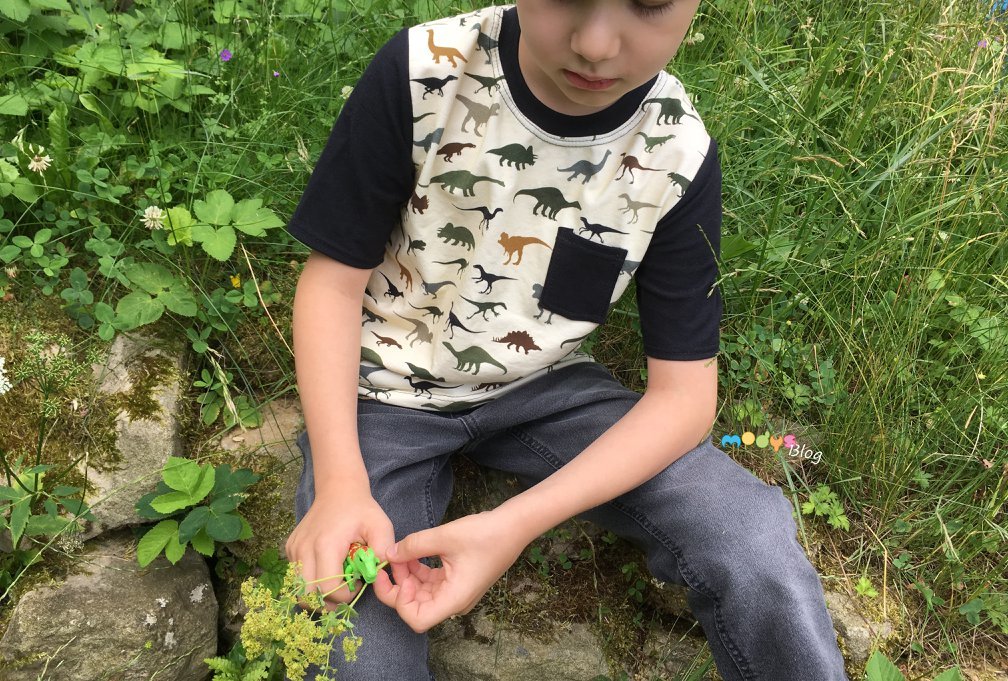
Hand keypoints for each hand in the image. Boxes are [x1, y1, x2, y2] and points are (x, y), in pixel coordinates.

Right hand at [284, 488, 393, 610]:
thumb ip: (384, 550)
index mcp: (327, 545)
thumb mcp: (380, 526)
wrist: (338, 489)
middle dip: (327, 601)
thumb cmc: (361, 509)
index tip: (357, 584)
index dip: (344, 595)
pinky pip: (295, 576)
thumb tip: (380, 574)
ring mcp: (294, 549)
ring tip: (335, 583)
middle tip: (344, 591)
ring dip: (316, 594)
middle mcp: (304, 549)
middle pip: (308, 595)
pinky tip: (325, 569)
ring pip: (298, 589)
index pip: (328, 588)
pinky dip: (309, 581)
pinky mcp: (290, 548)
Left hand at [372, 511, 525, 631]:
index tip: (396, 575)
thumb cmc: (485, 534)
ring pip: (422, 595)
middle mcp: (454, 602)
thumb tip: (389, 553)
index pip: (417, 619)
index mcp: (454, 599)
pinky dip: (418, 571)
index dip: (400, 601)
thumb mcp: (445, 536)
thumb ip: (413, 546)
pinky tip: (411, 554)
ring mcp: (456, 593)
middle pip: (416, 608)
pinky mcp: (457, 582)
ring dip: (408, 577)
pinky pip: (431, 584)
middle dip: (399, 586)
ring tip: (400, 554)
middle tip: (390, 561)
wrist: (513, 527)